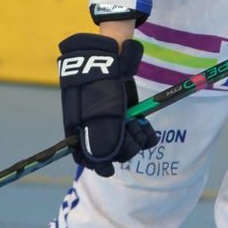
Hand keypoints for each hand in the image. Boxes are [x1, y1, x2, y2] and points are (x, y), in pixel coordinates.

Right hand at [57, 34, 157, 176]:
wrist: (111, 57)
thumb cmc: (99, 83)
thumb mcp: (99, 110)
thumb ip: (102, 137)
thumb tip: (103, 161)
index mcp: (80, 130)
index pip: (86, 158)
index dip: (99, 166)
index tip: (109, 170)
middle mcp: (97, 129)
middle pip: (112, 154)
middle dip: (124, 148)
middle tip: (129, 131)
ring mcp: (115, 123)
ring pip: (128, 146)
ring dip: (136, 140)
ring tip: (137, 124)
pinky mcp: (129, 115)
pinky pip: (141, 135)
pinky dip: (146, 135)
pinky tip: (147, 128)